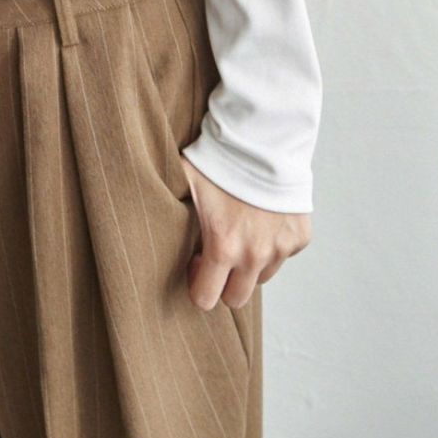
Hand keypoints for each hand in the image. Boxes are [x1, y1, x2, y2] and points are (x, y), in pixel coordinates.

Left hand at [178, 152, 311, 310]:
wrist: (262, 138)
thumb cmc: (219, 160)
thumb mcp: (183, 181)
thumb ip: (164, 203)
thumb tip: (138, 211)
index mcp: (223, 247)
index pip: (206, 300)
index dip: (198, 284)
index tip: (197, 261)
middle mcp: (254, 255)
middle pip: (236, 299)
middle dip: (224, 283)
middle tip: (218, 252)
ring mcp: (281, 248)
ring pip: (261, 276)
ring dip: (249, 264)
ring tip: (240, 232)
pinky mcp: (300, 238)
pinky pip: (283, 254)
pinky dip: (273, 244)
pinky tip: (263, 218)